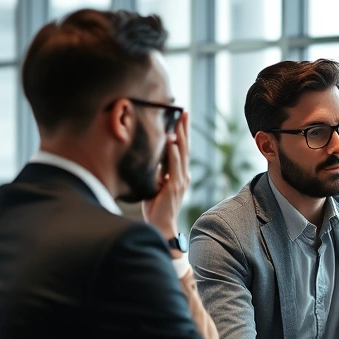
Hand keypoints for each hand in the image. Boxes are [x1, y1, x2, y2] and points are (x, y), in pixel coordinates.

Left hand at [142, 111, 189, 241]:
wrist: (162, 226)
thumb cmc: (157, 207)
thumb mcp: (156, 184)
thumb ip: (158, 171)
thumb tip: (154, 157)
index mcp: (180, 174)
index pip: (181, 149)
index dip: (182, 133)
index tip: (181, 118)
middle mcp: (183, 175)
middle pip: (185, 147)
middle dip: (184, 129)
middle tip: (184, 112)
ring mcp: (180, 181)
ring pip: (182, 154)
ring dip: (181, 136)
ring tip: (180, 121)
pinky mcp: (174, 187)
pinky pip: (174, 167)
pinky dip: (174, 154)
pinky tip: (173, 143)